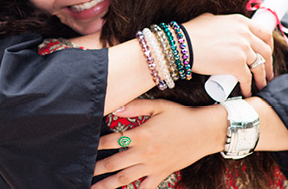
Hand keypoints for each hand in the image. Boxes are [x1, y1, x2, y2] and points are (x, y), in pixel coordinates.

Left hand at [92, 99, 225, 188]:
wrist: (205, 132)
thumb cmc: (182, 116)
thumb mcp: (159, 106)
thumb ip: (136, 107)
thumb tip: (116, 108)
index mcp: (141, 134)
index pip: (112, 140)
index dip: (97, 143)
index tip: (85, 146)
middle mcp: (144, 152)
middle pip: (114, 163)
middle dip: (97, 168)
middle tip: (82, 172)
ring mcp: (153, 165)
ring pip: (126, 179)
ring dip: (108, 185)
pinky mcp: (162, 173)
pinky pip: (147, 187)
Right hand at [181, 13, 272, 96]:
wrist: (181, 45)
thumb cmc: (190, 33)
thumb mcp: (210, 20)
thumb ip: (221, 23)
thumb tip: (222, 27)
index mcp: (240, 21)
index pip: (264, 32)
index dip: (269, 46)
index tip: (267, 54)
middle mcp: (245, 33)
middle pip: (266, 51)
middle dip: (268, 64)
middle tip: (267, 73)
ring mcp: (243, 49)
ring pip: (259, 67)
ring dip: (262, 78)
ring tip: (260, 86)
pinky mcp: (237, 64)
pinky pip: (248, 79)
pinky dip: (248, 88)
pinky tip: (246, 92)